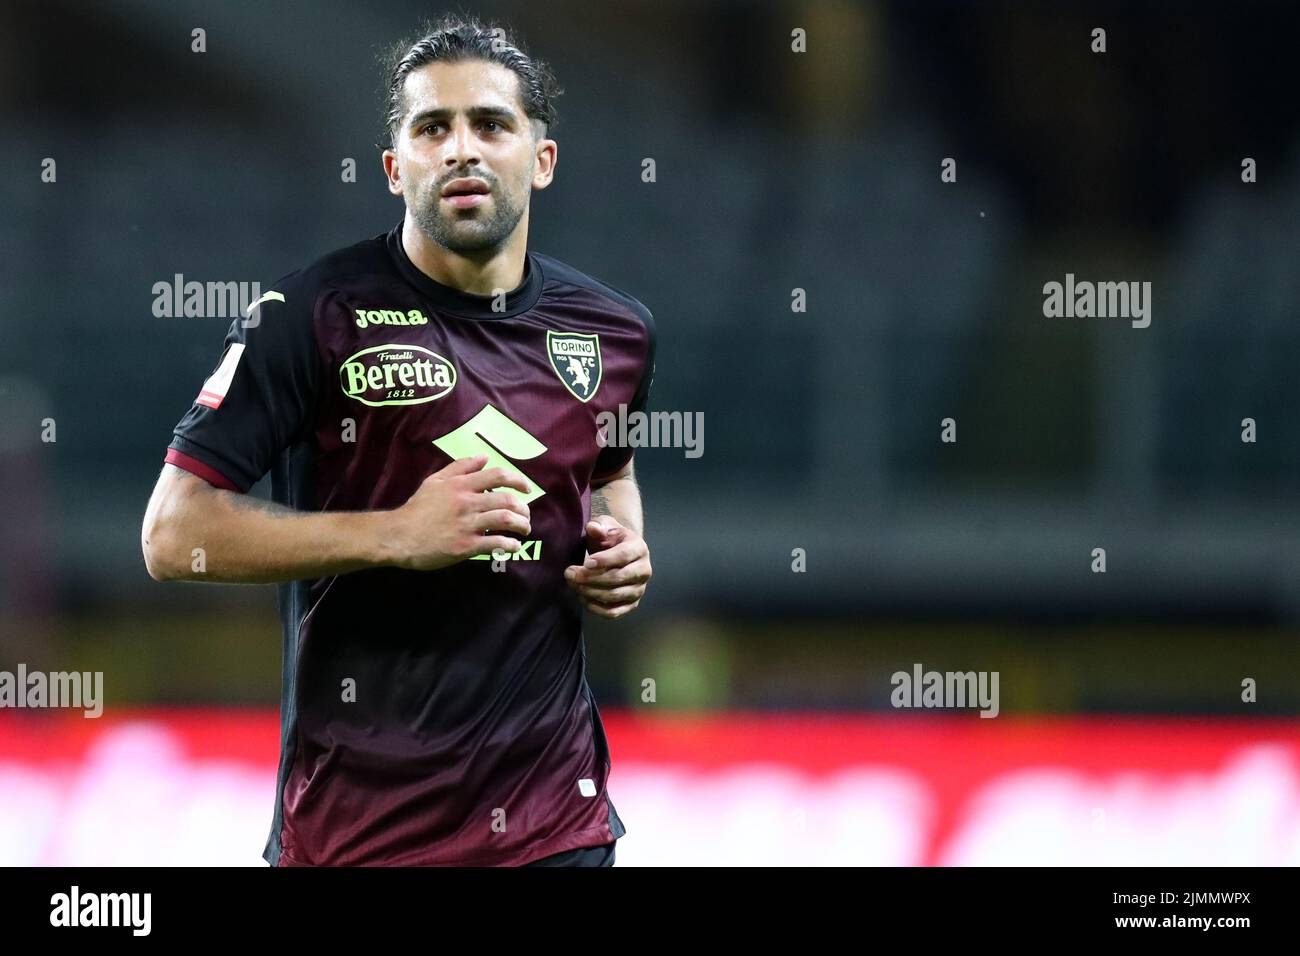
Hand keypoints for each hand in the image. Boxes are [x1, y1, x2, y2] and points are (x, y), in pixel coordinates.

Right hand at [387, 454, 530, 569]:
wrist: (398, 536)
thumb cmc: (417, 509)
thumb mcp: (435, 481)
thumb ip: (460, 467)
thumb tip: (484, 457)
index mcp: (461, 485)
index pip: (498, 476)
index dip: (518, 481)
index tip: (527, 489)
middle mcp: (466, 502)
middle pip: (507, 499)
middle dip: (524, 508)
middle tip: (526, 515)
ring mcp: (466, 524)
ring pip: (505, 520)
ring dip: (521, 525)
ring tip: (524, 530)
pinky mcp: (465, 546)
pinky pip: (495, 543)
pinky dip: (509, 545)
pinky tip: (513, 546)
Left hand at [564, 515, 650, 618]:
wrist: (619, 553)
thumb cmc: (610, 538)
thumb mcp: (605, 526)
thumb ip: (599, 525)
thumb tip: (593, 528)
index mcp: (639, 548)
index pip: (623, 556)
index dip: (604, 560)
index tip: (585, 562)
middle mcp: (643, 570)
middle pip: (617, 578)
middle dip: (590, 577)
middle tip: (569, 573)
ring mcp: (639, 589)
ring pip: (614, 596)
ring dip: (590, 592)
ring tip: (573, 583)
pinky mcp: (631, 604)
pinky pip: (613, 612)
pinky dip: (595, 608)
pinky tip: (581, 597)